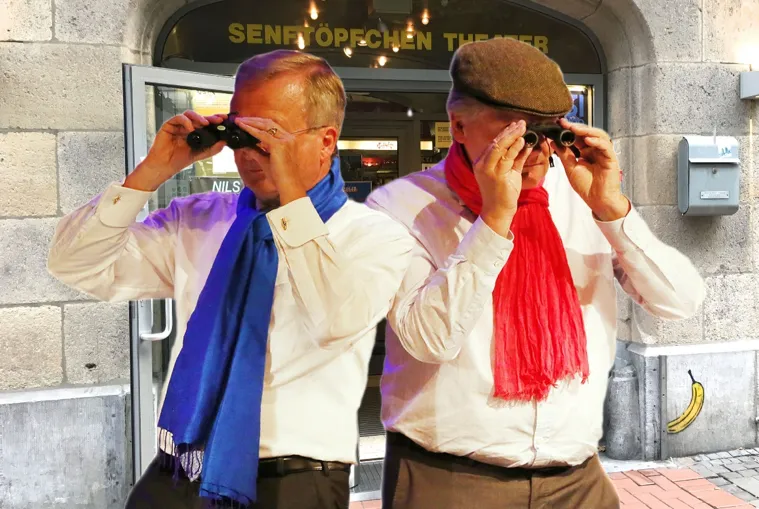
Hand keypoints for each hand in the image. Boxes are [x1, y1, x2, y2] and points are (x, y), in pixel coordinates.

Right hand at [125, 111, 226, 191]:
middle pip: (199, 117)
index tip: (224, 120)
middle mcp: (187, 127)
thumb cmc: (180, 159)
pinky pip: (178, 118)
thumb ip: (212, 149)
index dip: (215, 120)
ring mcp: (178, 125)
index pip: (206, 123)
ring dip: (199, 117)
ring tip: (205, 123)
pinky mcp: (169, 125)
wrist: (166, 165)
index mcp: (195, 132)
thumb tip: (224, 142)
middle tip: (218, 120)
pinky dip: (186, 121)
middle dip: (210, 117)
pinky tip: (190, 129)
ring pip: (189, 115)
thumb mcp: (201, 154)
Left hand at [234, 117, 307, 204]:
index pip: (272, 127)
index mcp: (288, 140)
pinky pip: (262, 134)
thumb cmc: (281, 177)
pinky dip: (251, 129)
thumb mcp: (265, 161)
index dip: (259, 123)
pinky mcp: (279, 145)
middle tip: (240, 119)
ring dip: (251, 122)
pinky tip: (242, 127)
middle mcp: (288, 138)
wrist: (288, 186)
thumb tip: (245, 146)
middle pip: (269, 123)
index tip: (247, 122)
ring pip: (265, 125)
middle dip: (253, 120)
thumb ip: (256, 152)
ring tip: (239, 121)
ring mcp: (285, 140)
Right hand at [472, 120, 532, 237]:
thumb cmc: (502, 193)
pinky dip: (515, 149)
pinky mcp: (497, 176)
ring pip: (501, 148)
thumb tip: (524, 143)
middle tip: (522, 123)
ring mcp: (489, 170)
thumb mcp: (508, 172)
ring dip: (513, 136)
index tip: (516, 125)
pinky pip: (507, 159)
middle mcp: (483, 165)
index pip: (494, 143)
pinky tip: (523, 141)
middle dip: (510, 131)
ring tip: (523, 128)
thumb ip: (514, 158)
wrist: (498, 211)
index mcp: (483, 162)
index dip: (506, 133)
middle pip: (496, 143)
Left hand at [551, 118, 629, 221]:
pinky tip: (588, 140)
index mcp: (585, 152)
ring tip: (575, 128)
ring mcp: (603, 153)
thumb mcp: (570, 168)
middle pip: (588, 133)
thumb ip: (564, 155)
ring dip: (586, 131)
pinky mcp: (611, 158)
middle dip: (576, 127)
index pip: (577, 137)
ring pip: (598, 136)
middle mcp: (595, 150)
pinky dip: (597, 142)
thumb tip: (553, 141)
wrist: (597, 200)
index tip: (558, 124)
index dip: (569, 130)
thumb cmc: (586, 186)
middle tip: (565, 123)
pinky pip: (605, 147)